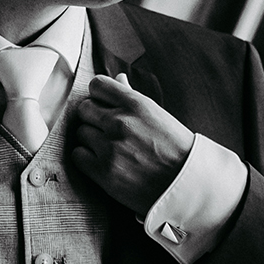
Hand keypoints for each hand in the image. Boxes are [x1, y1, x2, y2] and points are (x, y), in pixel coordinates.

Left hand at [68, 73, 194, 213]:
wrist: (185, 185)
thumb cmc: (175, 149)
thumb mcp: (158, 116)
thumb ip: (132, 97)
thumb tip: (118, 78)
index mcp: (136, 104)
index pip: (97, 85)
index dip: (98, 96)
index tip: (102, 105)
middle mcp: (120, 122)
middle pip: (84, 109)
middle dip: (92, 118)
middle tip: (105, 130)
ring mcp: (110, 147)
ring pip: (80, 132)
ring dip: (90, 140)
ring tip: (108, 148)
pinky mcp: (103, 171)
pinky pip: (78, 156)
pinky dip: (86, 158)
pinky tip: (102, 161)